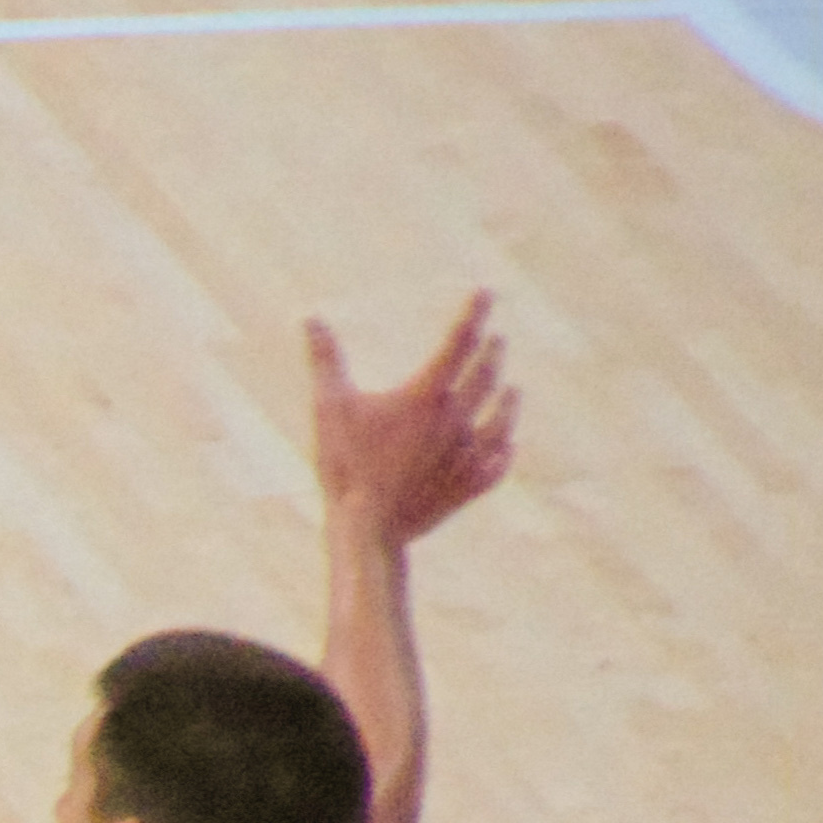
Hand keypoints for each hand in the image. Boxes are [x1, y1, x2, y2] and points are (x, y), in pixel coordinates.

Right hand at [310, 294, 516, 551]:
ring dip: (508, 400)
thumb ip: (325, 361)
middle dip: (493, 352)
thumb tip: (310, 319)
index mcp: (426, 396)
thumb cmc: (345, 467)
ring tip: (512, 390)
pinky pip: (498, 464)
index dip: (474, 314)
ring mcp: (467, 455)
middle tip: (497, 340)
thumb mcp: (329, 409)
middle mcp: (455, 420)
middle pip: (486, 376)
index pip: (460, 342)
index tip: (487, 293)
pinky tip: (507, 447)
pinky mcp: (469, 487)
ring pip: (501, 419)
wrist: (368, 530)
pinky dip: (505, 451)